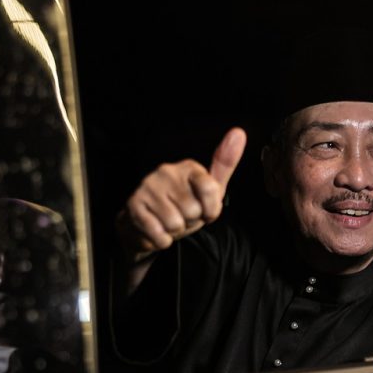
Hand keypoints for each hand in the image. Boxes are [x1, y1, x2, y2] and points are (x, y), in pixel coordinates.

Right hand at [118, 127, 246, 259]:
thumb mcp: (208, 189)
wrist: (147, 224)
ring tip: (168, 221)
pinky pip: (159, 234)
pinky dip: (161, 239)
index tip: (205, 210)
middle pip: (194, 211)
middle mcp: (166, 171)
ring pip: (176, 224)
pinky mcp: (134, 205)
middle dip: (191, 221)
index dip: (210, 209)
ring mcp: (148, 187)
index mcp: (188, 167)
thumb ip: (225, 165)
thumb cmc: (182, 205)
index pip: (211, 189)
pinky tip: (156, 229)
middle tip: (181, 216)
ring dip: (175, 231)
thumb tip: (239, 133)